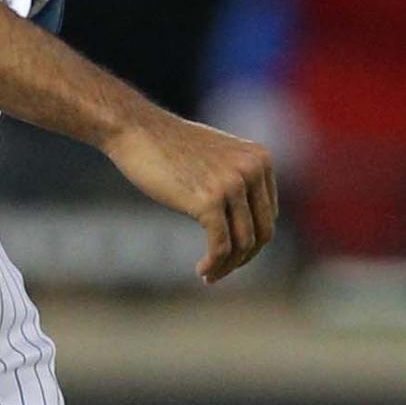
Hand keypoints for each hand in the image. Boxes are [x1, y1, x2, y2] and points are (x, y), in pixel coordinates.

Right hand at [103, 112, 279, 282]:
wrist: (136, 130)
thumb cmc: (170, 146)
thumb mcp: (217, 157)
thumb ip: (238, 180)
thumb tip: (247, 225)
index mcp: (260, 159)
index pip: (269, 215)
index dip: (251, 240)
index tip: (230, 253)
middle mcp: (252, 170)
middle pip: (262, 232)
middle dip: (243, 258)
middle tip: (222, 271)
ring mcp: (232, 184)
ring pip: (242, 244)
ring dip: (227, 267)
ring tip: (209, 275)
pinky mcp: (209, 201)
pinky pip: (221, 246)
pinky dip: (214, 265)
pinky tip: (201, 271)